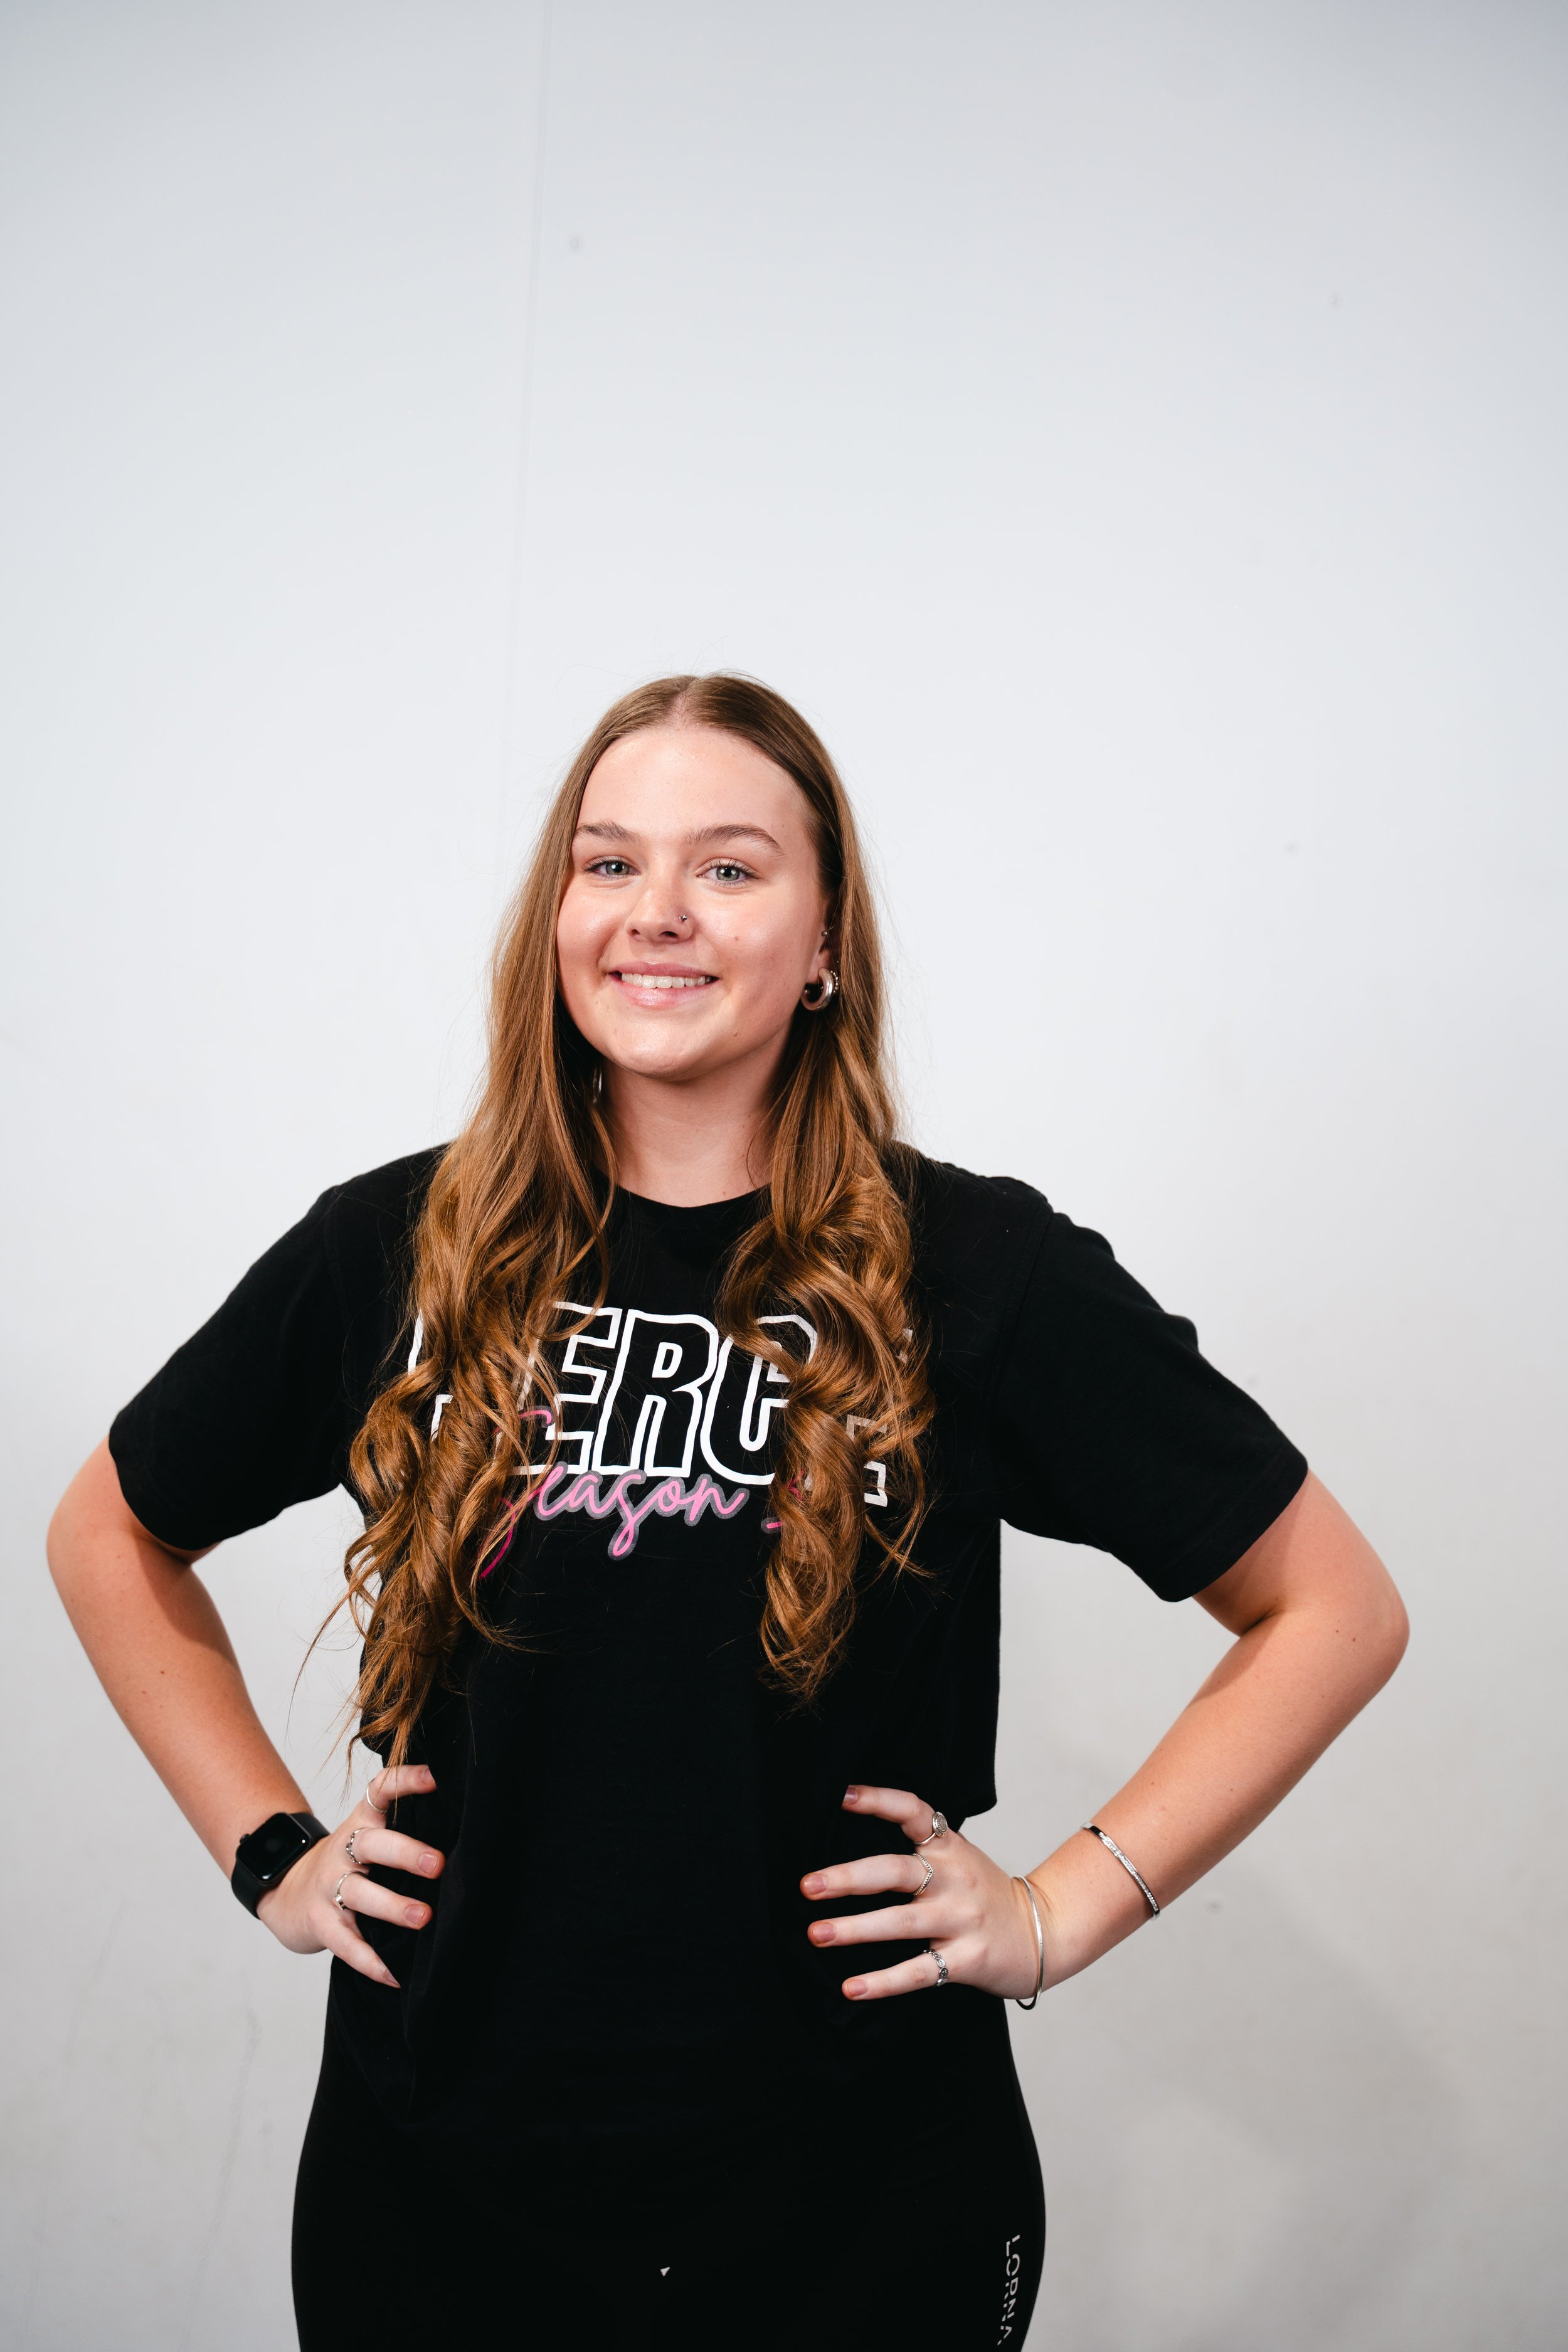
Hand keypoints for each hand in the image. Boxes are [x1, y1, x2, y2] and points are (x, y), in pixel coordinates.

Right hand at [256, 1765, 444, 1988]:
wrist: (285, 1892)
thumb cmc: (345, 1863)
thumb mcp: (367, 1836)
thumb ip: (402, 1828)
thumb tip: (465, 1826)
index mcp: (361, 1822)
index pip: (380, 1790)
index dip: (406, 1780)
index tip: (437, 1777)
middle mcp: (344, 1850)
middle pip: (372, 1844)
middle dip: (406, 1853)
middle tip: (439, 1865)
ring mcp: (329, 1887)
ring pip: (359, 1893)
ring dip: (392, 1907)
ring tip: (423, 1918)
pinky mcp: (321, 1923)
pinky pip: (346, 1944)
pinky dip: (370, 1962)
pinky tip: (395, 1975)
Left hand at [801, 1783, 1042, 2002]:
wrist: (1046, 1932)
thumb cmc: (985, 1894)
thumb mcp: (958, 1859)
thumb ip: (918, 1850)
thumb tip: (848, 1846)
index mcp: (950, 1847)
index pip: (913, 1811)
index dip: (878, 1800)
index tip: (839, 1796)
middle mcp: (955, 1878)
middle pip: (896, 1871)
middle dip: (848, 1878)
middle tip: (808, 1886)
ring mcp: (962, 1919)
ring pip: (902, 1922)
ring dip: (855, 1929)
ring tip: (817, 1933)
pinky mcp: (968, 1959)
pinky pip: (919, 1971)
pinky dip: (883, 1981)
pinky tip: (852, 1987)